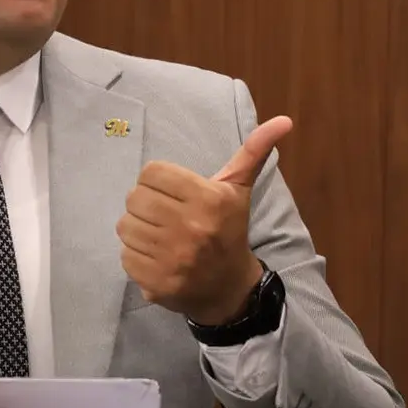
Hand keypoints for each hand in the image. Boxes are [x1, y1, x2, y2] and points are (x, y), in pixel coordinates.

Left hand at [117, 115, 292, 324]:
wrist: (229, 288)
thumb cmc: (228, 230)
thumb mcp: (238, 190)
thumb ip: (253, 152)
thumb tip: (283, 120)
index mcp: (210, 199)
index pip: (152, 172)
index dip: (157, 181)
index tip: (172, 194)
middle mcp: (192, 227)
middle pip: (134, 198)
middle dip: (146, 205)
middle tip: (163, 216)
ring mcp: (174, 257)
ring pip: (125, 226)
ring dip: (138, 230)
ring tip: (159, 236)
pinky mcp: (158, 281)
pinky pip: (125, 255)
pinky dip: (135, 255)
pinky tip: (156, 256)